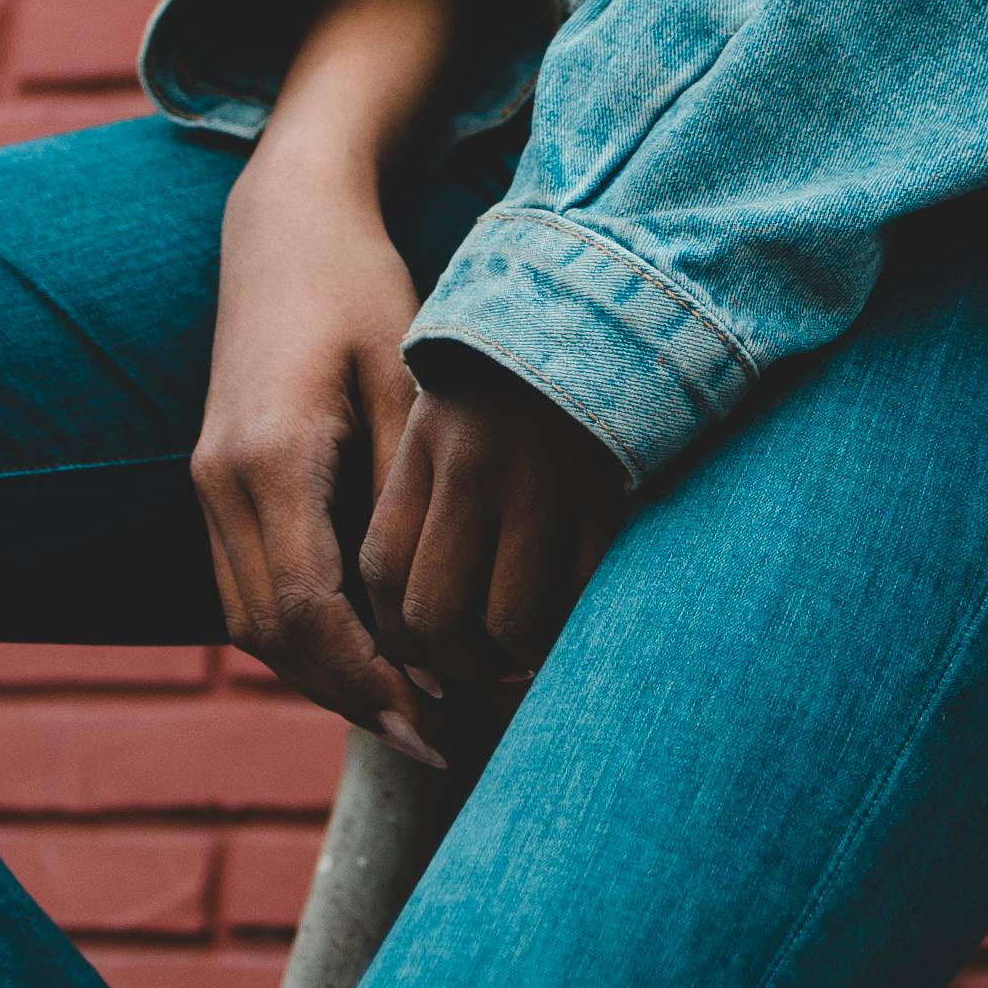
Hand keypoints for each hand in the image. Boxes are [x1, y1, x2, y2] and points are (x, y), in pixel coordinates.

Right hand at [193, 129, 446, 767]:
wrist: (284, 226)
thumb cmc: (362, 288)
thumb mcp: (406, 376)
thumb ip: (413, 485)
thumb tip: (445, 600)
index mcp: (273, 458)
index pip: (310, 611)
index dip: (371, 681)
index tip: (437, 724)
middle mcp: (221, 481)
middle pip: (271, 635)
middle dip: (349, 697)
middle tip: (433, 741)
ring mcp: (206, 483)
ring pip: (247, 623)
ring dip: (319, 677)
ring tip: (405, 714)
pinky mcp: (213, 481)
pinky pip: (245, 588)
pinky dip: (298, 636)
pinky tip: (363, 654)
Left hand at [363, 345, 624, 707]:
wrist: (601, 318)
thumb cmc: (510, 384)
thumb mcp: (443, 420)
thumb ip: (418, 502)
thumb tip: (406, 630)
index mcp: (426, 445)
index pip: (381, 571)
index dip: (390, 636)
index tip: (412, 655)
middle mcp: (477, 469)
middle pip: (434, 612)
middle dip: (446, 664)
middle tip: (463, 669)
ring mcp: (545, 489)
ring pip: (507, 622)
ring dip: (508, 660)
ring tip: (514, 657)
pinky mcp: (606, 504)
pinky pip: (578, 602)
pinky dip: (566, 633)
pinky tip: (561, 629)